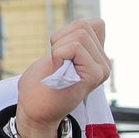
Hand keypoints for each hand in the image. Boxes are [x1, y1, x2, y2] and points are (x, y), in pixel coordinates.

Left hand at [16, 19, 108, 137]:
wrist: (34, 114)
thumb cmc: (40, 86)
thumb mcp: (59, 55)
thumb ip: (77, 39)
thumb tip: (95, 23)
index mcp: (96, 56)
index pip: (90, 24)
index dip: (66, 34)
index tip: (57, 56)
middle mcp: (104, 61)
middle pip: (83, 25)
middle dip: (60, 40)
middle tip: (54, 65)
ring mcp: (102, 68)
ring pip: (80, 33)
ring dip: (58, 48)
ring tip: (56, 69)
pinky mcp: (96, 75)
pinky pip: (75, 46)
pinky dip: (58, 54)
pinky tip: (57, 72)